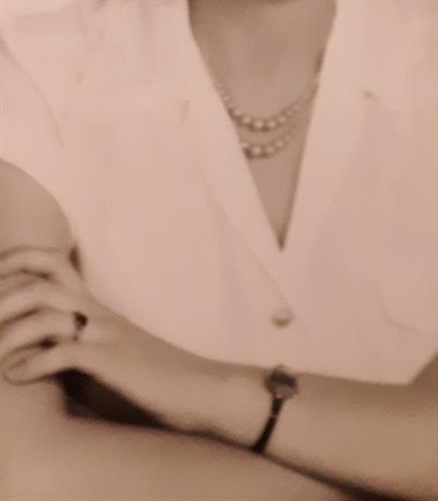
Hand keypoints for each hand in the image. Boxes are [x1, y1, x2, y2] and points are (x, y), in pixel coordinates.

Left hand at [0, 247, 223, 432]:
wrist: (202, 391)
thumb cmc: (152, 380)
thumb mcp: (105, 358)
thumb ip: (71, 349)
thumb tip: (26, 357)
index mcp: (94, 307)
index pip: (51, 263)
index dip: (15, 262)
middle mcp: (97, 312)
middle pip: (42, 280)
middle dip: (2, 293)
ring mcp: (105, 334)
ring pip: (47, 311)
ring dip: (9, 332)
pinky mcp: (112, 362)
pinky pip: (64, 353)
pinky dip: (32, 363)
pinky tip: (15, 376)